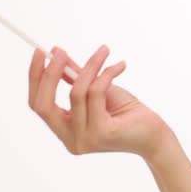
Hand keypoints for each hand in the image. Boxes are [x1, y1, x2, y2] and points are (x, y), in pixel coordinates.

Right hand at [27, 44, 171, 160]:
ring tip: (104, 51)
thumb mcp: (96, 90)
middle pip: (45, 105)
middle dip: (50, 74)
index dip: (35, 78)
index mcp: (65, 131)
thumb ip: (75, 77)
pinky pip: (96, 93)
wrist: (155, 133)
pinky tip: (120, 65)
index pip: (38, 105)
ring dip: (90, 66)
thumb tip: (54, 53)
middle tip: (60, 51)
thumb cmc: (126, 113)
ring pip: (76, 93)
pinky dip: (107, 73)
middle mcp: (70, 140)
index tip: (39, 52)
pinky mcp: (102, 133)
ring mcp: (85, 139)